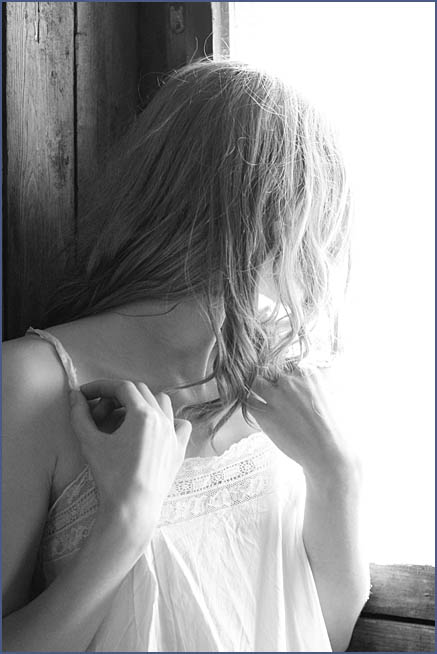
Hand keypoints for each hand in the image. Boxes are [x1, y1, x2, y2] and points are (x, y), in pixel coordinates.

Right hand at [69, 379, 191, 545]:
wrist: (132, 508)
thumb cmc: (111, 476)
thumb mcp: (90, 442)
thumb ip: (80, 415)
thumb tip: (75, 396)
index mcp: (143, 414)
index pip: (122, 387)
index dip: (102, 387)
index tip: (86, 394)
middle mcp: (162, 418)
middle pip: (140, 392)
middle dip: (118, 396)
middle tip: (99, 412)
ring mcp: (174, 433)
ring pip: (162, 402)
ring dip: (143, 403)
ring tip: (125, 418)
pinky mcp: (180, 449)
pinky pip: (180, 424)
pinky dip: (168, 420)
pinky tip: (156, 430)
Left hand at [248, 368, 358, 483]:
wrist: (328, 452)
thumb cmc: (331, 426)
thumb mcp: (328, 393)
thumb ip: (312, 381)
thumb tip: (304, 376)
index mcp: (307, 373)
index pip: (286, 363)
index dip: (283, 375)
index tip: (284, 384)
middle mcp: (290, 381)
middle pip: (269, 369)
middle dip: (270, 379)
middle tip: (273, 392)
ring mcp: (276, 397)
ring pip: (255, 382)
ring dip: (257, 389)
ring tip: (261, 398)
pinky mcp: (264, 415)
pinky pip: (247, 401)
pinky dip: (249, 403)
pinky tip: (257, 410)